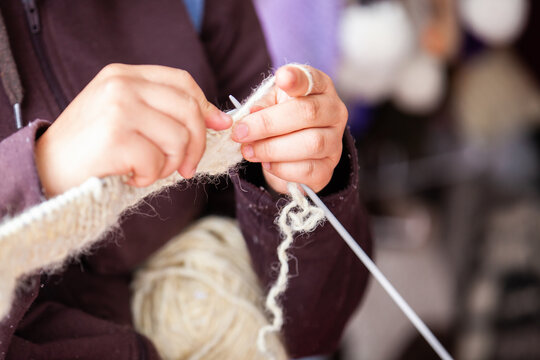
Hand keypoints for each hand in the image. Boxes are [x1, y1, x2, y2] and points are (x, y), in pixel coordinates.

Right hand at [35, 64, 231, 196]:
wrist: (44, 170)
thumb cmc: (92, 148)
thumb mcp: (126, 117)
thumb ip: (165, 112)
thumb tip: (219, 119)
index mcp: (124, 75)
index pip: (183, 82)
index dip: (205, 106)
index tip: (218, 126)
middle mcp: (121, 85)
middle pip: (188, 110)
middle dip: (196, 145)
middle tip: (185, 168)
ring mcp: (118, 108)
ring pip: (178, 139)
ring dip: (168, 165)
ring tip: (146, 171)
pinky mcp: (115, 137)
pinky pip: (156, 162)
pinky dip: (147, 178)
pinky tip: (128, 176)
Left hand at [231, 65, 347, 192]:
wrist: (291, 154)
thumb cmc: (281, 119)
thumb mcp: (270, 103)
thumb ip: (262, 105)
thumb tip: (251, 114)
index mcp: (320, 87)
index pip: (312, 79)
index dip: (297, 78)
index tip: (281, 78)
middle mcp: (334, 112)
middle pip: (308, 113)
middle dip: (268, 124)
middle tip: (241, 132)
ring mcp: (335, 142)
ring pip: (311, 144)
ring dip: (272, 149)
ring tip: (249, 151)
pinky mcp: (327, 168)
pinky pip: (307, 170)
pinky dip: (281, 168)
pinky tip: (266, 164)